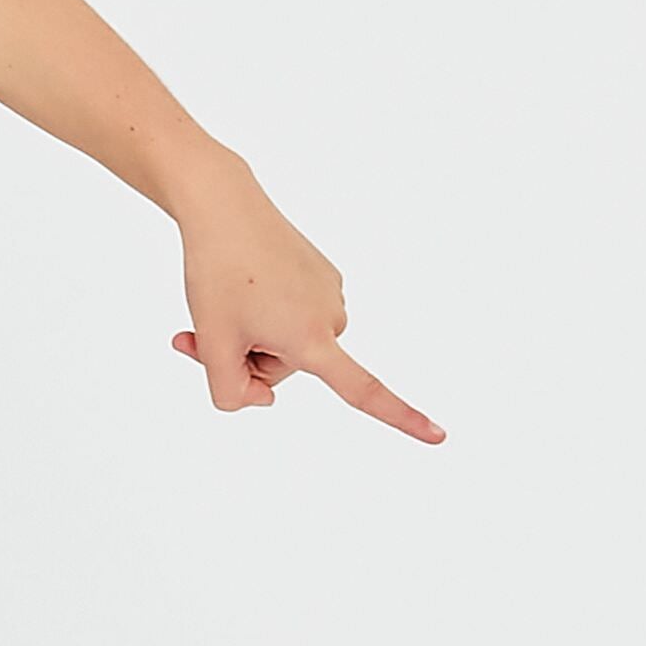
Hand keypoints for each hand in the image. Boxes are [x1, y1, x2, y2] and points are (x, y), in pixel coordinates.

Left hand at [171, 164, 443, 442]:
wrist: (223, 207)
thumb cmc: (216, 275)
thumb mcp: (211, 345)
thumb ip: (230, 394)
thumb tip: (265, 399)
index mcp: (313, 339)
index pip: (363, 390)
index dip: (401, 417)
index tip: (440, 438)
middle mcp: (332, 318)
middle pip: (284, 368)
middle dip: (246, 356)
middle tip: (205, 329)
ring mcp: (330, 293)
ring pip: (286, 341)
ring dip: (250, 333)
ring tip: (225, 300)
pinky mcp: (322, 274)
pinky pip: (291, 313)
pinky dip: (263, 310)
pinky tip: (242, 283)